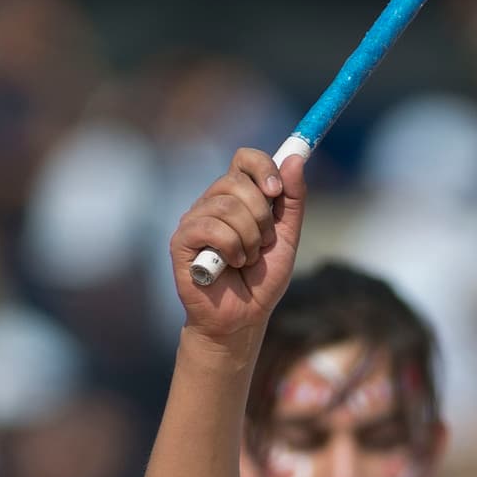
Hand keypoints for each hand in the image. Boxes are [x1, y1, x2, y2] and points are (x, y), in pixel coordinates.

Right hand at [170, 147, 306, 347]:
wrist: (244, 318)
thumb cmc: (262, 280)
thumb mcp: (287, 238)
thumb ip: (293, 200)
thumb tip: (294, 158)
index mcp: (236, 197)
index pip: (245, 159)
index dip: (263, 168)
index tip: (276, 192)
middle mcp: (212, 202)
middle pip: (237, 181)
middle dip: (261, 216)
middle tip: (263, 243)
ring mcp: (195, 220)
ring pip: (227, 206)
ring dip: (249, 239)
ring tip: (247, 260)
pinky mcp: (182, 240)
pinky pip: (211, 228)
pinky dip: (232, 248)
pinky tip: (232, 265)